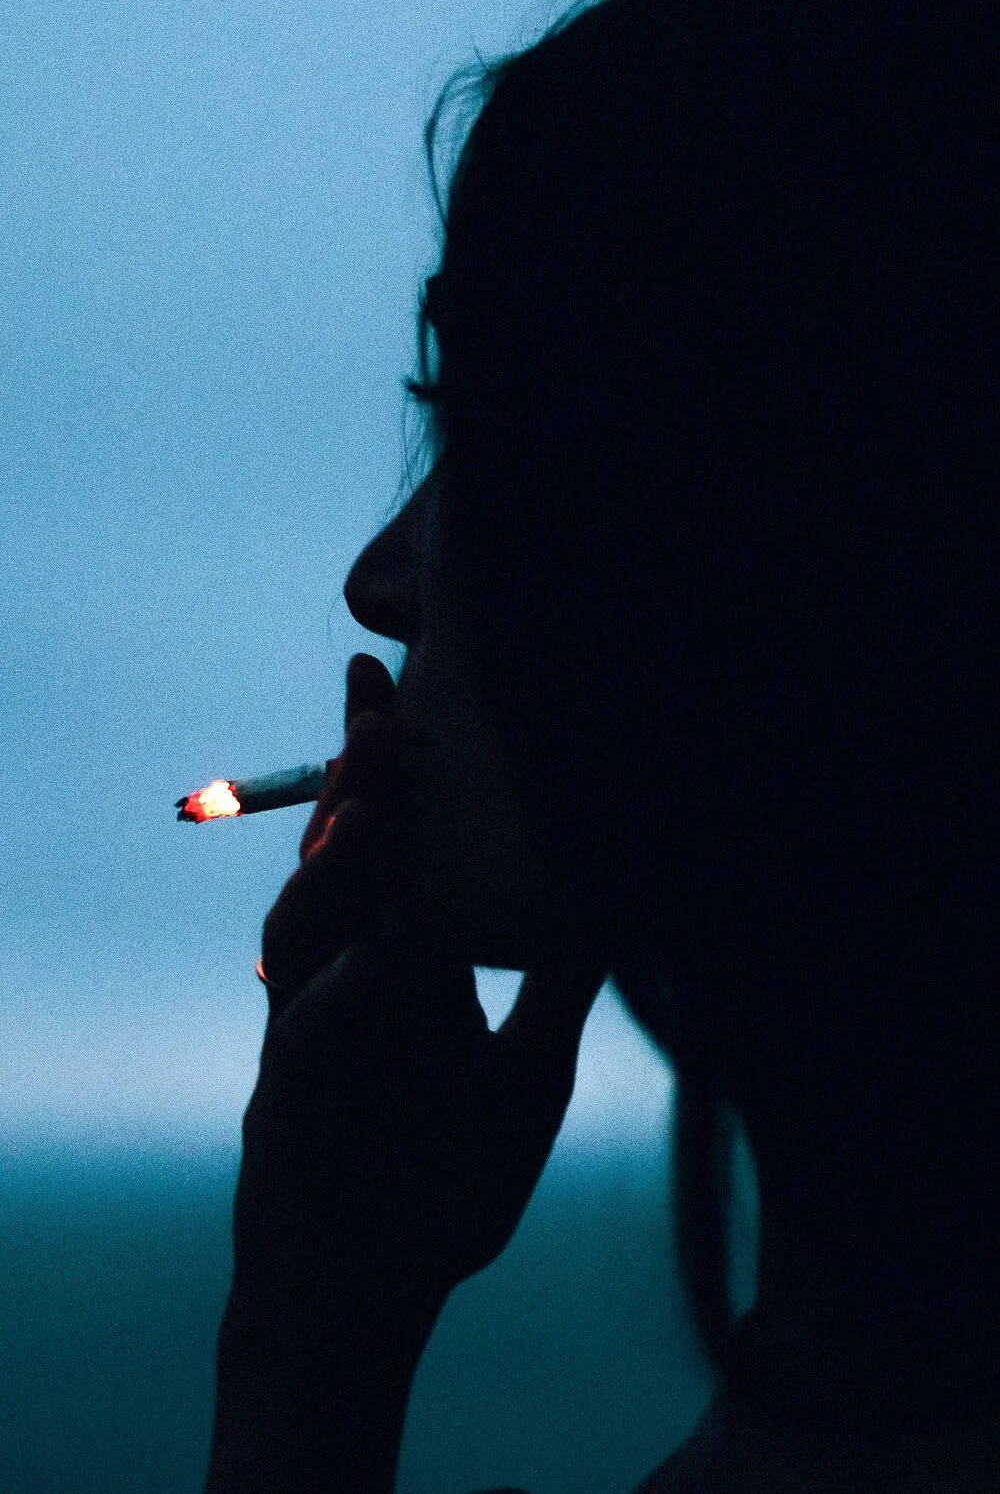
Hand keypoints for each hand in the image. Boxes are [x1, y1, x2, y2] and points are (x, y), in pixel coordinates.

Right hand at [231, 653, 607, 1328]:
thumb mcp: (530, 1075)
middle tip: (372, 702)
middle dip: (357, 785)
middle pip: (351, 865)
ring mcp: (314, 1027)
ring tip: (366, 808)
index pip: (409, 852)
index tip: (416, 696)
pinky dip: (334, 994)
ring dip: (337, 868)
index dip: (405, 779)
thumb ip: (563, 989)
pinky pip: (307, 1034)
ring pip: (311, 926)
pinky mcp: (288, 1096)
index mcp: (414, 963)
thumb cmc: (444, 1186)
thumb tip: (617, 902)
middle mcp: (357, 975)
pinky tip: (370, 958)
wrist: (372, 1294)